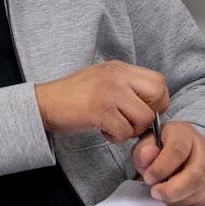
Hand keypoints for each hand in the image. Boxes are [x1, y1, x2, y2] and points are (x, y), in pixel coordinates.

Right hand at [35, 60, 168, 144]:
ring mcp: (109, 92)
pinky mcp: (100, 110)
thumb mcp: (103, 79)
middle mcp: (117, 76)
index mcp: (119, 68)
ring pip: (144, 118)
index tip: (140, 110)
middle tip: (131, 121)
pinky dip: (116, 137)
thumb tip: (152, 104)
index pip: (159, 81)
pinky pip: (125, 131)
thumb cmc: (74, 95)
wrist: (45, 103)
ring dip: (131, 130)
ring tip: (113, 126)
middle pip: (158, 96)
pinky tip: (103, 130)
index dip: (156, 101)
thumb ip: (127, 86)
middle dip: (149, 115)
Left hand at [132, 120, 204, 205]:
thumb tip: (147, 155)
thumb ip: (142, 151)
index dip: (161, 167)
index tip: (148, 178)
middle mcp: (204, 147)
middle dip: (173, 189)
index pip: (178, 149)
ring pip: (200, 188)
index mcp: (184, 132)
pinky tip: (176, 197)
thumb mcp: (146, 145)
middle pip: (196, 173)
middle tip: (156, 192)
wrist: (185, 151)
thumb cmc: (162, 148)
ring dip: (178, 197)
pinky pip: (204, 199)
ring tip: (163, 194)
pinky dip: (187, 202)